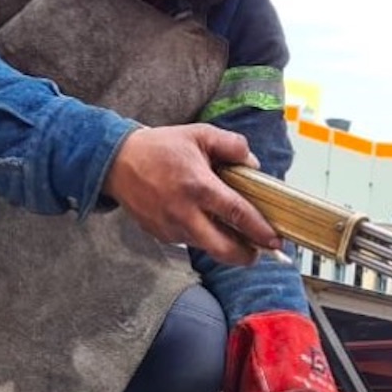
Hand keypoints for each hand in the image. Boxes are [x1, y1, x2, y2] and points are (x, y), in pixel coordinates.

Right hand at [101, 124, 282, 264]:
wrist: (117, 162)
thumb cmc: (160, 148)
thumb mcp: (199, 134)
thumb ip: (231, 145)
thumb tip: (253, 165)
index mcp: (198, 186)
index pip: (237, 213)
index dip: (259, 230)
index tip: (275, 240)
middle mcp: (184, 212)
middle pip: (222, 249)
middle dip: (245, 256)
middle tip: (258, 253)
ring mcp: (170, 227)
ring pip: (206, 247)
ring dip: (224, 245)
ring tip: (233, 232)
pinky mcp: (161, 235)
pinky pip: (189, 241)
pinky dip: (202, 235)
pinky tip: (202, 220)